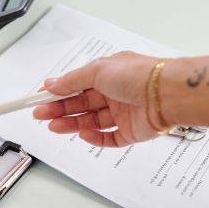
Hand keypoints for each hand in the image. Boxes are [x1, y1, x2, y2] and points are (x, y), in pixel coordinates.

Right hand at [33, 51, 162, 146]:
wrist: (169, 94)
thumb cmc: (140, 75)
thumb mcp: (98, 70)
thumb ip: (72, 80)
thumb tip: (53, 83)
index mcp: (108, 74)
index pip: (76, 84)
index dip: (57, 92)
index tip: (39, 98)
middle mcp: (115, 93)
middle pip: (80, 103)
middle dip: (59, 109)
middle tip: (40, 114)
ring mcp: (123, 113)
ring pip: (90, 121)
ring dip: (71, 123)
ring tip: (54, 126)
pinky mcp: (131, 131)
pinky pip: (108, 138)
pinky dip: (95, 138)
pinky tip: (83, 133)